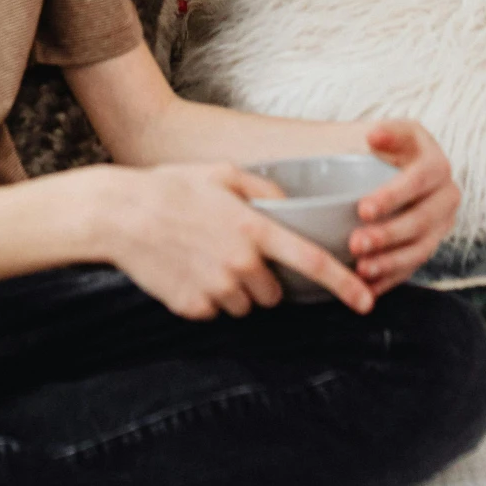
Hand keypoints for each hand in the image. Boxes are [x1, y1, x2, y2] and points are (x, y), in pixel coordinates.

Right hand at [97, 162, 374, 320]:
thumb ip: (264, 191)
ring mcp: (217, 289)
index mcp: (254, 228)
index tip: (366, 300)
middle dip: (264, 279)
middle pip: (274, 292)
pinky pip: (214, 312)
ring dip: (235, 290)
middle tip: (233, 252)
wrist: (119, 215)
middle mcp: (241, 263)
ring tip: (203, 257)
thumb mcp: (223, 174)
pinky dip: (206, 297)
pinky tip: (186, 270)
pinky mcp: (193, 308)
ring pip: (245, 305)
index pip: (311, 262)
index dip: (344, 284)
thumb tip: (289, 207)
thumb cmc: (172, 188)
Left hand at [347, 122, 460, 291]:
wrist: (366, 167)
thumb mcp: (374, 132)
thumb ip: (378, 134)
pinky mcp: (427, 244)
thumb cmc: (365, 147)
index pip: (420, 178)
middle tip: (356, 243)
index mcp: (432, 158)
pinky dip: (390, 278)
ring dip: (391, 261)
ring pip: (421, 247)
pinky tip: (367, 288)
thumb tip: (373, 137)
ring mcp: (440, 220)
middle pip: (423, 217)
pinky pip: (413, 266)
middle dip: (390, 234)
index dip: (393, 196)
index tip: (362, 209)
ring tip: (361, 270)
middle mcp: (445, 190)